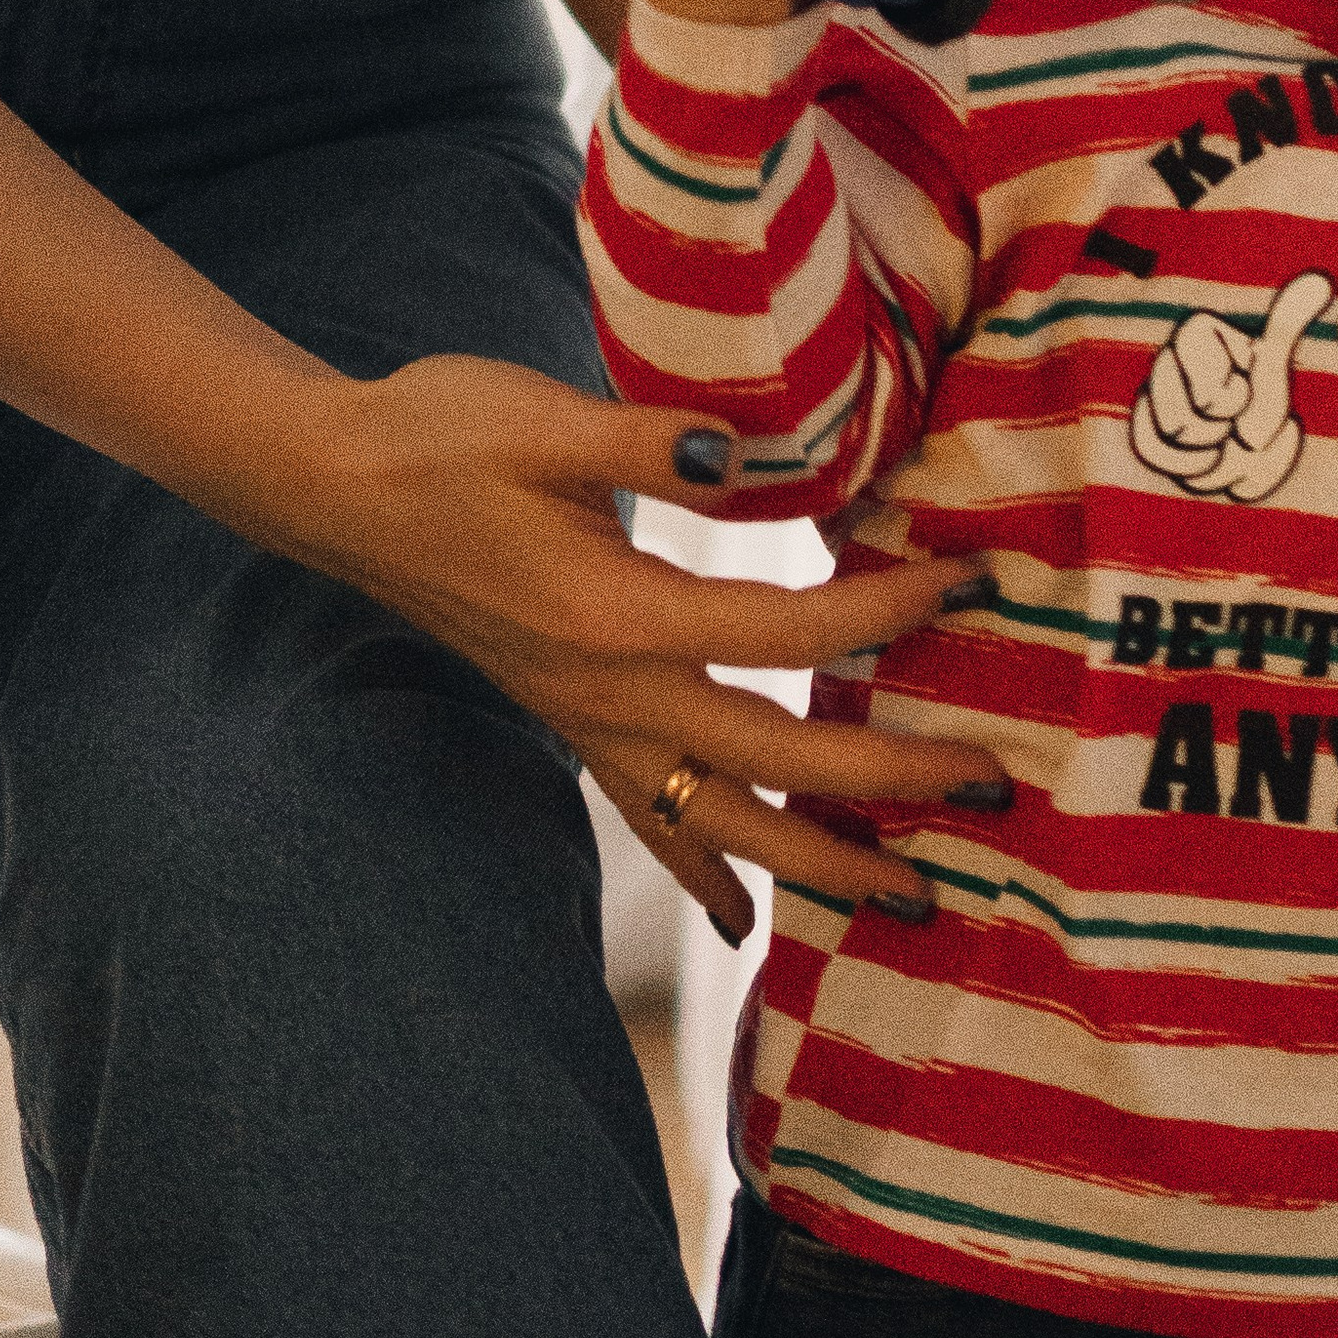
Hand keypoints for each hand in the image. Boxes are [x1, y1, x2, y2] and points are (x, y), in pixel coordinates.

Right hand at [268, 350, 1005, 935]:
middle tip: (999, 792)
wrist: (338, 485)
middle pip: (777, 762)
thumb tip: (739, 453)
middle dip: (892, 784)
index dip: (889, 610)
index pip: (788, 632)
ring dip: (823, 862)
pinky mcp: (572, 718)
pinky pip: (650, 820)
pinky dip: (703, 872)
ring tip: (916, 896)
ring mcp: (588, 719)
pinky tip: (740, 921)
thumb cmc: (442, 433)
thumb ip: (646, 440)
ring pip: (722, 820)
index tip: (974, 581)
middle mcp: (609, 693)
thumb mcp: (544, 415)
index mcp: (616, 617)